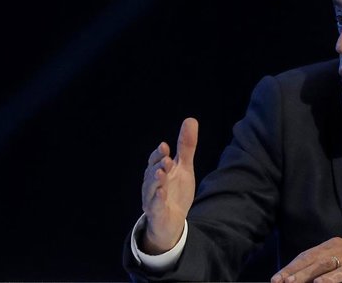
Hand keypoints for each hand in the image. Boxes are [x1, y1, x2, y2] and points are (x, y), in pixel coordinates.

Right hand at [139, 117, 197, 253]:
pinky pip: (155, 206)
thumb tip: (191, 120)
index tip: (165, 146)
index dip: (159, 153)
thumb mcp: (183, 168)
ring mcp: (152, 199)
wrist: (171, 221)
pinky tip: (161, 193)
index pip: (155, 160)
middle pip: (151, 173)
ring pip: (150, 189)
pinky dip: (157, 200)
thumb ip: (186, 147)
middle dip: (158, 165)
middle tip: (167, 159)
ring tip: (161, 173)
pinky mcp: (157, 214)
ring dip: (156, 181)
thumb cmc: (174, 191)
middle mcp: (152, 184)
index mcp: (157, 172)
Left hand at [271, 236, 341, 282]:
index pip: (306, 255)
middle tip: (280, 281)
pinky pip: (341, 274)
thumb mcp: (338, 259)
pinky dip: (329, 278)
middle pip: (311, 259)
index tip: (276, 278)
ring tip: (292, 282)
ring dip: (306, 274)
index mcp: (330, 245)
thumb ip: (320, 265)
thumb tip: (296, 277)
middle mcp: (337, 249)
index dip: (290, 267)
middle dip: (294, 271)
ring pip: (322, 265)